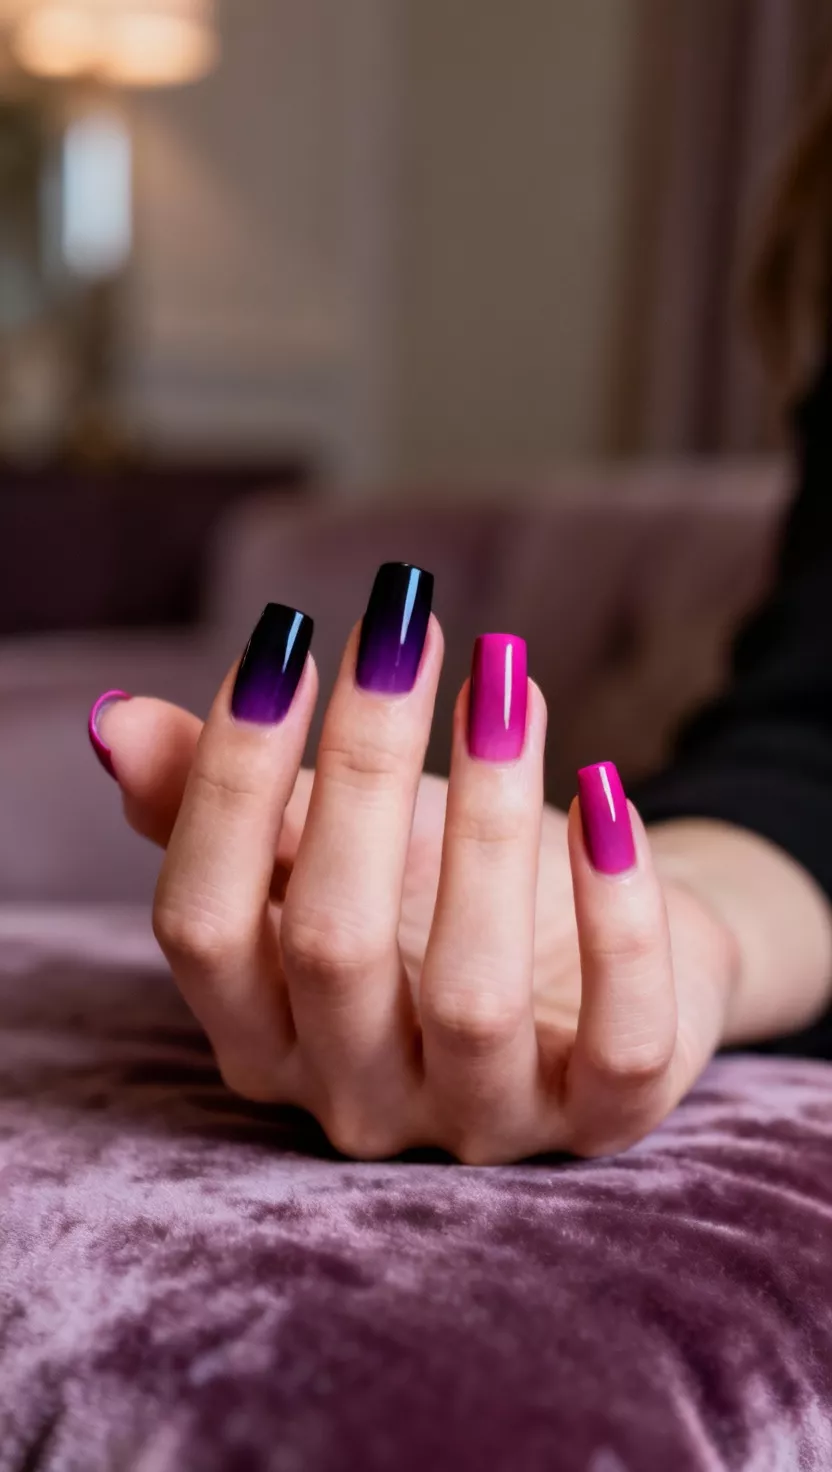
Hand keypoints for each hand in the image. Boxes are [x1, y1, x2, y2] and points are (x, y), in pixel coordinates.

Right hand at [90, 599, 736, 1161]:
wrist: (593, 958)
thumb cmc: (440, 894)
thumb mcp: (330, 844)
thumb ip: (229, 804)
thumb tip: (117, 724)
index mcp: (260, 1032)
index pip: (200, 924)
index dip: (228, 782)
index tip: (284, 639)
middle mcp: (355, 1096)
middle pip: (330, 944)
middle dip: (363, 770)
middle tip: (404, 630)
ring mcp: (482, 1120)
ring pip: (471, 996)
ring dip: (488, 819)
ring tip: (509, 681)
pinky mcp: (604, 1119)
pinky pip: (622, 1043)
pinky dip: (616, 914)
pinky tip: (609, 793)